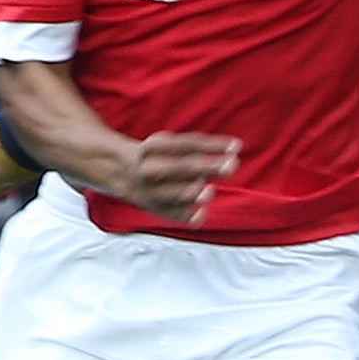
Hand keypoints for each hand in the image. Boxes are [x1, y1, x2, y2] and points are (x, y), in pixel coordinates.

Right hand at [114, 131, 240, 221]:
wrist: (122, 173)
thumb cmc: (159, 156)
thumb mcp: (171, 144)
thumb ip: (200, 149)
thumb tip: (232, 153)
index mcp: (153, 147)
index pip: (186, 144)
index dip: (213, 145)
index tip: (237, 146)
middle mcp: (148, 168)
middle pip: (181, 167)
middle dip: (207, 167)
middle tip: (232, 166)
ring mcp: (149, 190)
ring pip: (171, 193)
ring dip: (191, 192)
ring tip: (209, 191)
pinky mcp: (153, 208)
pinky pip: (171, 215)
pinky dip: (186, 215)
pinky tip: (201, 213)